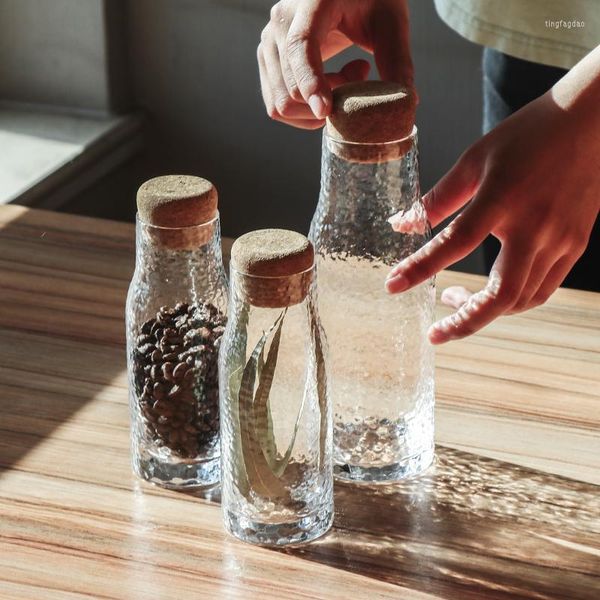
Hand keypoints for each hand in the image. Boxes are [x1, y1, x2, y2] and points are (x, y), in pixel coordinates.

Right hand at [257, 0, 413, 128]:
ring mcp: (268, 44)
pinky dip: (304, 111)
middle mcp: (279, 23)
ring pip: (281, 103)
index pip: (300, 47)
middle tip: (359, 75)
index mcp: (310, 3)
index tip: (326, 112)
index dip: (311, 83)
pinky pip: (277, 105)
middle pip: (290, 89)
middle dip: (327, 101)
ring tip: (343, 80)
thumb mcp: (391, 23)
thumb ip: (398, 61)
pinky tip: (327, 87)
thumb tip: (406, 103)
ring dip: (315, 108)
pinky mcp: (268, 62)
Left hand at [386, 61, 599, 343]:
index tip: (392, 286)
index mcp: (502, 198)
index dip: (420, 268)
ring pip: (522, 299)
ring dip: (486, 312)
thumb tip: (400, 224)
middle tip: (436, 333)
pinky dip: (513, 300)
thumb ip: (437, 198)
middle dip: (464, 323)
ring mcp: (560, 240)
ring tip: (455, 300)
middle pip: (501, 295)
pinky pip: (542, 288)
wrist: (593, 121)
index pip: (454, 242)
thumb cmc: (528, 135)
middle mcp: (534, 226)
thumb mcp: (474, 160)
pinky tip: (493, 292)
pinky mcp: (574, 245)